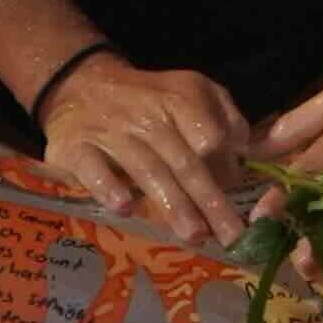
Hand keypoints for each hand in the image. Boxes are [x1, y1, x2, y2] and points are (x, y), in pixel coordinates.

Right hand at [29, 52, 250, 242]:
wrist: (81, 87)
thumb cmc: (149, 101)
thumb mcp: (194, 92)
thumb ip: (225, 118)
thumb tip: (246, 151)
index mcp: (182, 98)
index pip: (211, 135)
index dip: (225, 167)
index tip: (237, 194)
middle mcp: (148, 114)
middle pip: (185, 161)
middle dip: (209, 200)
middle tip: (230, 235)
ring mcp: (110, 132)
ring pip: (147, 169)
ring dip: (172, 203)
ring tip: (193, 233)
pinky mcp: (75, 148)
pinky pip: (94, 169)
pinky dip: (110, 187)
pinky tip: (125, 208)